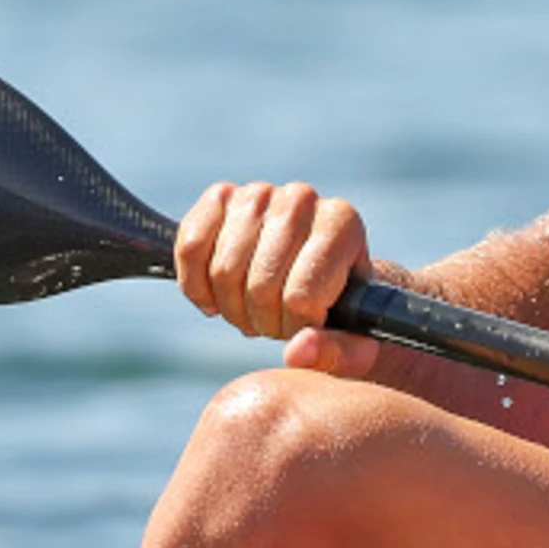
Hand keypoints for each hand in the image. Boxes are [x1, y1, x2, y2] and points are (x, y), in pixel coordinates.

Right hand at [174, 180, 382, 377]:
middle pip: (259, 286)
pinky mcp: (220, 196)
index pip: (300, 296)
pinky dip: (195, 285)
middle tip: (274, 323)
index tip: (304, 328)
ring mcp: (259, 193)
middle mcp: (301, 199)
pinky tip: (214, 299)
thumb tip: (297, 352)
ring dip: (231, 308)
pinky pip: (190, 247)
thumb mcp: (358, 340)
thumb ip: (339, 353)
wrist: (321, 269)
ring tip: (252, 311)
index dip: (294, 327)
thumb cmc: (342, 307)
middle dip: (262, 321)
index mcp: (342, 224)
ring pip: (223, 271)